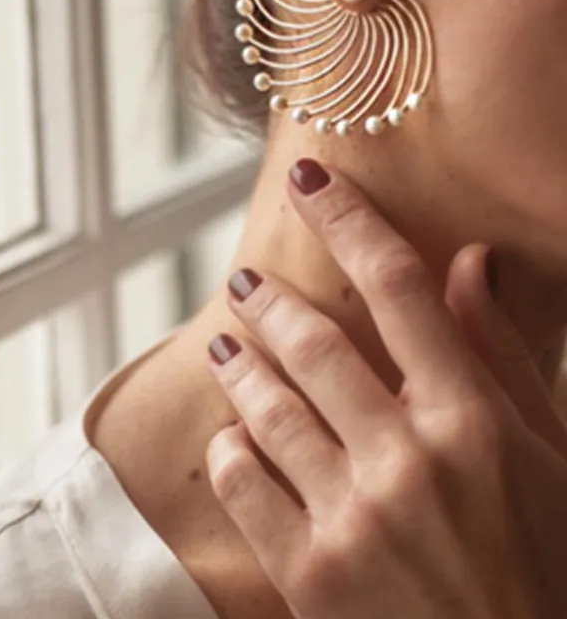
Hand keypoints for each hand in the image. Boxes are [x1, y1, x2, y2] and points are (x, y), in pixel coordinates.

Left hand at [207, 158, 566, 618]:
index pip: (401, 290)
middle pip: (314, 345)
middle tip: (245, 283)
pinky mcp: (311, 576)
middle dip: (270, 301)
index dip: (351, 222)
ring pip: (267, 410)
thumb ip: (501, 355)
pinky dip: (229, 451)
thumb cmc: (547, 561)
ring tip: (225, 345)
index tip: (312, 182)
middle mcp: (409, 461)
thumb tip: (469, 264)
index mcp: (474, 424)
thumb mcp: (549, 454)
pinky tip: (230, 436)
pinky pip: (243, 486)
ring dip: (238, 365)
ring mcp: (354, 520)